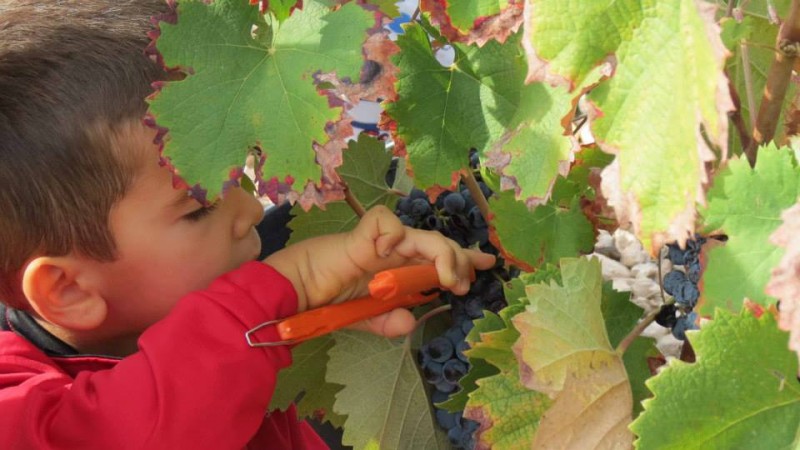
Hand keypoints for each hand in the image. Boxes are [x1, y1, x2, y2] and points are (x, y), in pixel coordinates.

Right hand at [264, 206, 495, 335]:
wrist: (297, 291)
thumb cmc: (327, 300)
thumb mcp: (364, 318)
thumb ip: (387, 322)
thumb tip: (412, 322)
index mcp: (397, 270)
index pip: (436, 259)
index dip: (463, 258)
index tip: (488, 264)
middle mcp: (394, 252)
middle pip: (438, 244)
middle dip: (459, 259)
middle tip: (462, 283)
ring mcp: (380, 242)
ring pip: (422, 234)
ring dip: (441, 254)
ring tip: (443, 277)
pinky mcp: (363, 233)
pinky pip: (387, 222)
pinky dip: (392, 235)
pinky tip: (385, 253)